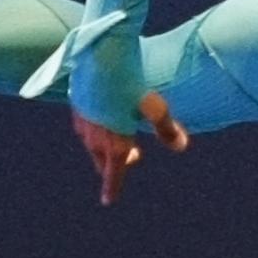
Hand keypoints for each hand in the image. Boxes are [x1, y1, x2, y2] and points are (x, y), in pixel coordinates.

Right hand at [71, 91, 189, 205]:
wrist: (100, 56)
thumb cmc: (130, 82)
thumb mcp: (154, 107)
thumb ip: (166, 129)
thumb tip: (181, 146)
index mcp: (114, 144)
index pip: (113, 174)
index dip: (112, 188)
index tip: (108, 201)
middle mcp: (95, 139)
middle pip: (102, 161)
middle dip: (115, 164)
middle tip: (135, 156)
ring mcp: (83, 124)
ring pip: (93, 145)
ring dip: (106, 147)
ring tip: (120, 135)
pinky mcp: (76, 108)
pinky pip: (86, 128)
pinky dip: (97, 131)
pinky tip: (105, 117)